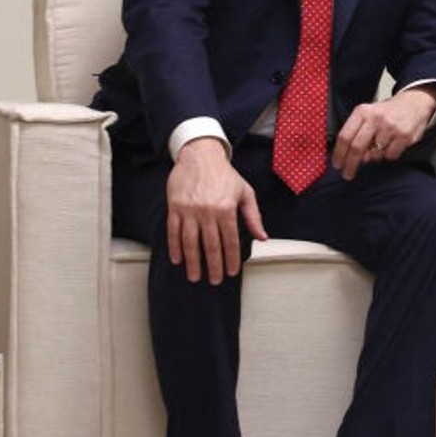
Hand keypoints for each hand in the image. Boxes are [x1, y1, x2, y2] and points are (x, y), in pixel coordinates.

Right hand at [166, 137, 265, 284]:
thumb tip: (262, 237)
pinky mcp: (175, 207)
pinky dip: (174, 247)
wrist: (200, 155)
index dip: (231, 259)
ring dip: (193, 262)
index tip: (232, 272)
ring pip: (190, 242)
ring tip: (194, 276)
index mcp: (227, 208)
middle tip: (214, 281)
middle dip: (213, 266)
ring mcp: (189, 210)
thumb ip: (253, 216)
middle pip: (210, 245)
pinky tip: (177, 259)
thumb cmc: (225, 175)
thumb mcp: (245, 192)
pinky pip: (173, 231)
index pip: (230, 240)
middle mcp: (208, 211)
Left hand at [333, 86, 435, 179]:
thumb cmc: (388, 112)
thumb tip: (355, 158)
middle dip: (350, 165)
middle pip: (357, 148)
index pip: (345, 136)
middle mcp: (375, 118)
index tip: (338, 165)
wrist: (414, 102)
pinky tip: (393, 143)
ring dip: (375, 156)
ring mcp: (390, 128)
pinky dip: (389, 154)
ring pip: (375, 155)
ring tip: (381, 145)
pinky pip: (390, 156)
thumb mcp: (368, 115)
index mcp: (363, 112)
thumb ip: (358, 133)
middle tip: (348, 174)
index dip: (339, 154)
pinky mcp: (404, 136)